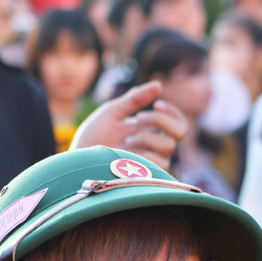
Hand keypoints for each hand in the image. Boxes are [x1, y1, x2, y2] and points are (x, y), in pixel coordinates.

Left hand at [70, 81, 186, 164]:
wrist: (80, 160)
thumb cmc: (93, 138)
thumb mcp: (113, 112)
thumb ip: (135, 99)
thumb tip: (158, 85)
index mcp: (149, 130)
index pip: (177, 122)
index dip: (172, 112)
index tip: (157, 104)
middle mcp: (154, 145)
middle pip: (180, 131)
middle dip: (160, 120)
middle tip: (139, 118)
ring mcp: (152, 160)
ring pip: (169, 145)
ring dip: (147, 137)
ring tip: (126, 141)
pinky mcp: (148, 174)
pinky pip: (160, 161)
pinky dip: (144, 154)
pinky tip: (126, 154)